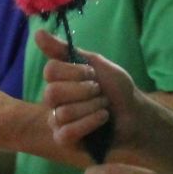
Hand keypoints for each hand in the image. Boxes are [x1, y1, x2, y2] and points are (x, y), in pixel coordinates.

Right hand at [38, 30, 140, 152]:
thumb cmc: (116, 89)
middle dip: (84, 91)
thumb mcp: (95, 63)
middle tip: (99, 92)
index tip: (92, 74)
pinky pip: (66, 132)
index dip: (75, 72)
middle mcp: (53, 101)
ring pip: (63, 113)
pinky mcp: (65, 140)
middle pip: (51, 93)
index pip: (50, 71)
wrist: (135, 113)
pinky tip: (102, 119)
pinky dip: (89, 123)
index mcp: (58, 81)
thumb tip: (37, 32)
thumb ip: (64, 50)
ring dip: (92, 107)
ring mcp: (56, 122)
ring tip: (104, 107)